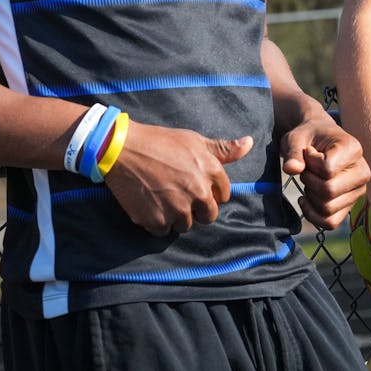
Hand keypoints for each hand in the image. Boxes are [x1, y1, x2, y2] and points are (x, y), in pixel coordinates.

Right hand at [103, 121, 252, 234]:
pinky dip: (156, 221)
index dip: (209, 192)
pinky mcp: (157, 220)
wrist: (121, 149)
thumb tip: (249, 143)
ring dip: (176, 216)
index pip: (222, 196)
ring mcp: (178, 208)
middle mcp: (198, 192)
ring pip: (186, 225)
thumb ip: (223, 149)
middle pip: (208, 216)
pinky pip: (163, 231)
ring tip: (161, 197)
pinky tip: (149, 204)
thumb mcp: (193, 140)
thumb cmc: (159, 141)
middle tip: (177, 194)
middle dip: (196, 209)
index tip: (194, 186)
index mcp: (210, 171)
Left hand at [280, 116, 370, 229]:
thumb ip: (293, 152)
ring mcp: (358, 191)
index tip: (310, 152)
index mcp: (353, 149)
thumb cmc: (308, 137)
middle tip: (307, 168)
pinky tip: (306, 199)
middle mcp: (362, 171)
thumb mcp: (296, 137)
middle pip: (328, 192)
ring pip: (327, 209)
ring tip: (311, 179)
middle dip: (309, 181)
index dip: (310, 163)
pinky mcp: (350, 205)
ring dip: (310, 195)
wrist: (318, 141)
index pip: (327, 170)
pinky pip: (330, 223)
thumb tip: (291, 169)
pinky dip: (313, 215)